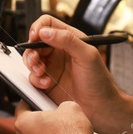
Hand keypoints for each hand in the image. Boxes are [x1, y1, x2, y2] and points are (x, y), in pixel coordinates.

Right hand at [22, 15, 132, 133]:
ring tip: (40, 72)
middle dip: (32, 50)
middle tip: (36, 60)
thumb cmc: (100, 82)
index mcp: (70, 39)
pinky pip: (33, 77)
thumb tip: (45, 32)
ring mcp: (52, 67)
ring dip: (32, 65)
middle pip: (35, 42)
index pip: (48, 24)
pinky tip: (46, 84)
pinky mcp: (47, 82)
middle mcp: (59, 51)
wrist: (101, 109)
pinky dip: (36, 80)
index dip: (38, 28)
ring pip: (31, 59)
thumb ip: (67, 40)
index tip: (35, 37)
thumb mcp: (87, 56)